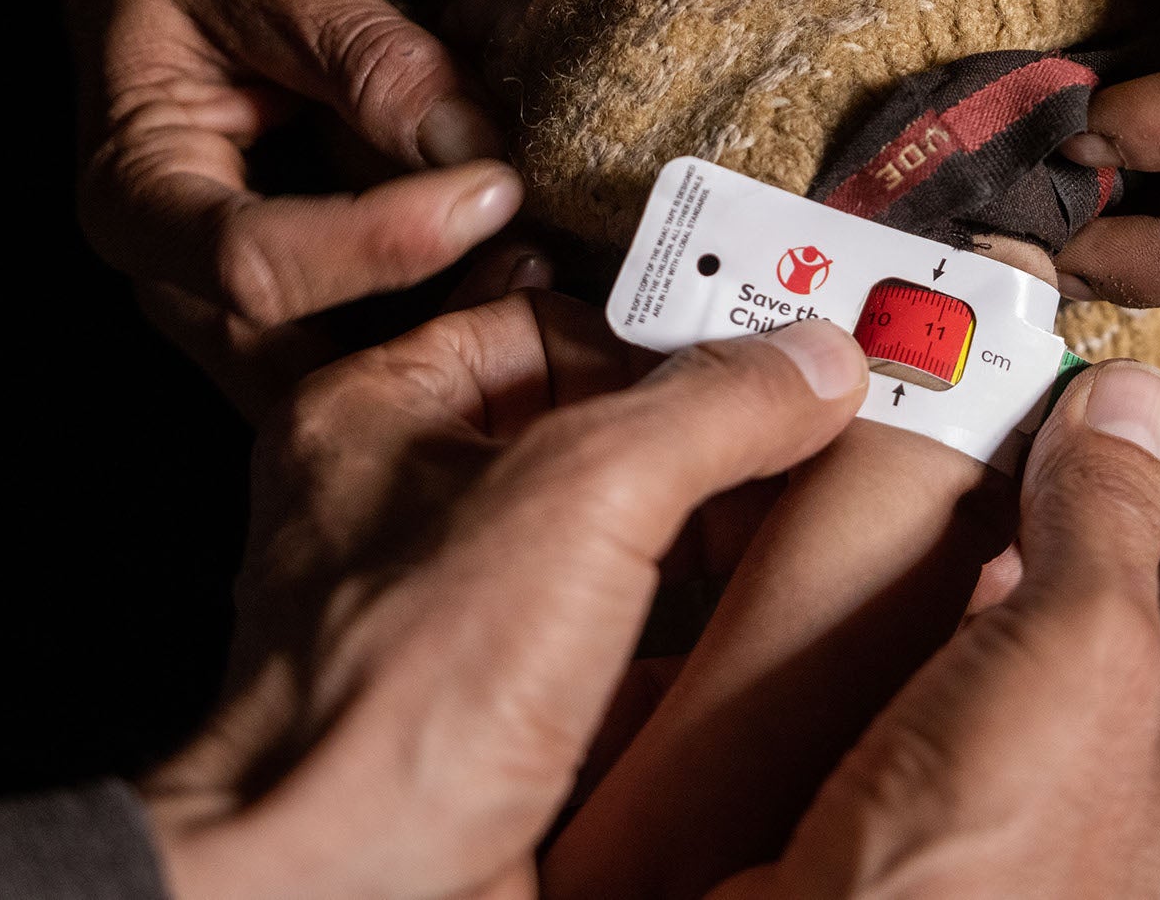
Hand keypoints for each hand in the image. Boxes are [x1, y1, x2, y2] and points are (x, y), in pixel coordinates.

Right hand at [66, 0, 532, 412]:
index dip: (384, 241)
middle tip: (537, 264)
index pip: (254, 264)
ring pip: (341, 382)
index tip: (495, 188)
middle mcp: (172, 281)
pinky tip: (518, 269)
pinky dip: (446, 323)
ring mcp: (231, 308)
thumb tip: (477, 151)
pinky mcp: (294, 304)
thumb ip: (372, 58)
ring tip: (541, 265)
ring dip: (446, 346)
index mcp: (135, 196)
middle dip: (422, 339)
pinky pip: (368, 352)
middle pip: (294, 367)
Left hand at [141, 299, 873, 899]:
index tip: (763, 340)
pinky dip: (693, 652)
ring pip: (606, 551)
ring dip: (703, 545)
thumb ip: (705, 407)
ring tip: (793, 527)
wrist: (353, 899)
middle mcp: (404, 517)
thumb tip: (806, 360)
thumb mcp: (580, 493)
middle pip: (586, 435)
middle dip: (698, 438)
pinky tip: (756, 648)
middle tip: (805, 426)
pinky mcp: (500, 726)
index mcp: (380, 419)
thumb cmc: (394, 702)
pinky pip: (617, 661)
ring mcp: (451, 628)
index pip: (544, 319)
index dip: (657, 326)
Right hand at [718, 362, 1159, 897]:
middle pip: (1158, 633)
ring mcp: (1059, 837)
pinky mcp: (957, 835)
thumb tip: (1129, 407)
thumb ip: (1110, 514)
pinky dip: (942, 642)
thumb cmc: (980, 879)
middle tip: (1022, 465)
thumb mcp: (1076, 648)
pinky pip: (969, 709)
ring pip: (1052, 665)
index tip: (1110, 448)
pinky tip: (898, 604)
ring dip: (1006, 581)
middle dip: (1088, 539)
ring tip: (956, 522)